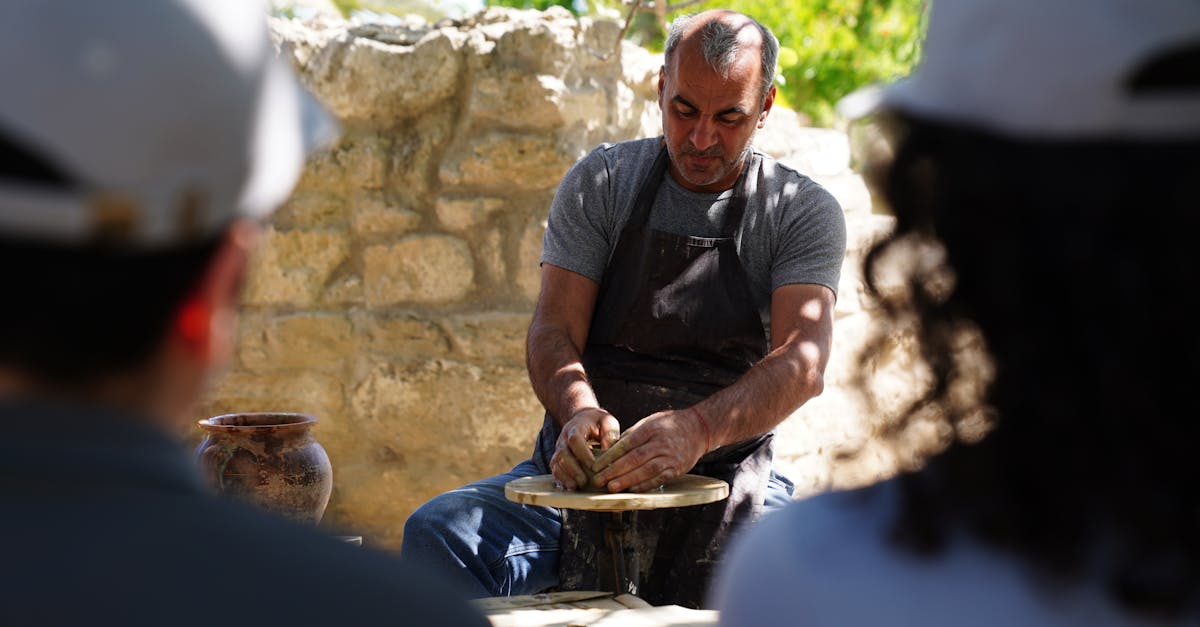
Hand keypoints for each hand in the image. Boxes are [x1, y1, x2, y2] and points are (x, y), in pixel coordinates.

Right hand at [551, 408, 619, 489]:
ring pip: (556, 463)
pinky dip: (560, 479)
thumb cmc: (598, 422)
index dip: (583, 454)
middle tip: (584, 482)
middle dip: (573, 469)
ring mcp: (559, 448)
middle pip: (563, 453)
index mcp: (576, 427)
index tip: (593, 466)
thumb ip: (609, 433)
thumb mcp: (607, 422)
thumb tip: (610, 451)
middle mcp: (563, 438)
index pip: (575, 440)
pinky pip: (555, 469)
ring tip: (575, 487)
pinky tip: (568, 488)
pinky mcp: (558, 458)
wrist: (583, 419)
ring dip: (565, 476)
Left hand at [591, 408, 706, 492]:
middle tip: (599, 480)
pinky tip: (631, 490)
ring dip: (627, 480)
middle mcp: (661, 443)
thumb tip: (612, 450)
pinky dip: (644, 485)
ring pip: (646, 471)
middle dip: (614, 471)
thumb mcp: (650, 422)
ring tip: (612, 487)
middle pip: (634, 458)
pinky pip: (659, 479)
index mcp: (651, 429)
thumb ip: (633, 435)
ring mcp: (670, 457)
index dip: (610, 456)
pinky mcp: (677, 469)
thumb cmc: (669, 425)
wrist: (699, 429)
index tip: (596, 465)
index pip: (627, 444)